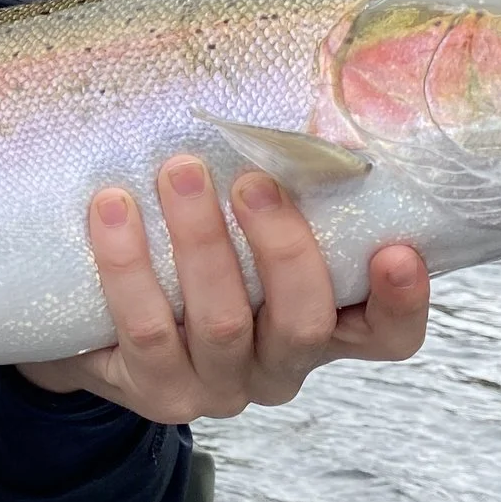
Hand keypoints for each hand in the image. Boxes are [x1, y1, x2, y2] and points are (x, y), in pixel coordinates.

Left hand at [19, 157, 429, 421]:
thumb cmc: (187, 261)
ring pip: (222, 324)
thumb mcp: (242, 233)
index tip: (396, 248)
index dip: (401, 302)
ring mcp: (220, 387)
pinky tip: (112, 209)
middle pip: (304, 324)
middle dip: (281, 247)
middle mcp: (279, 367)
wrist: (99, 328)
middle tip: (251, 180)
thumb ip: (279, 195)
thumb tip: (298, 110)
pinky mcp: (157, 391)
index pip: (386, 336)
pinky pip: (146, 329)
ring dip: (201, 240)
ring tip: (178, 171)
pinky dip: (129, 265)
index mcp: (323, 329)